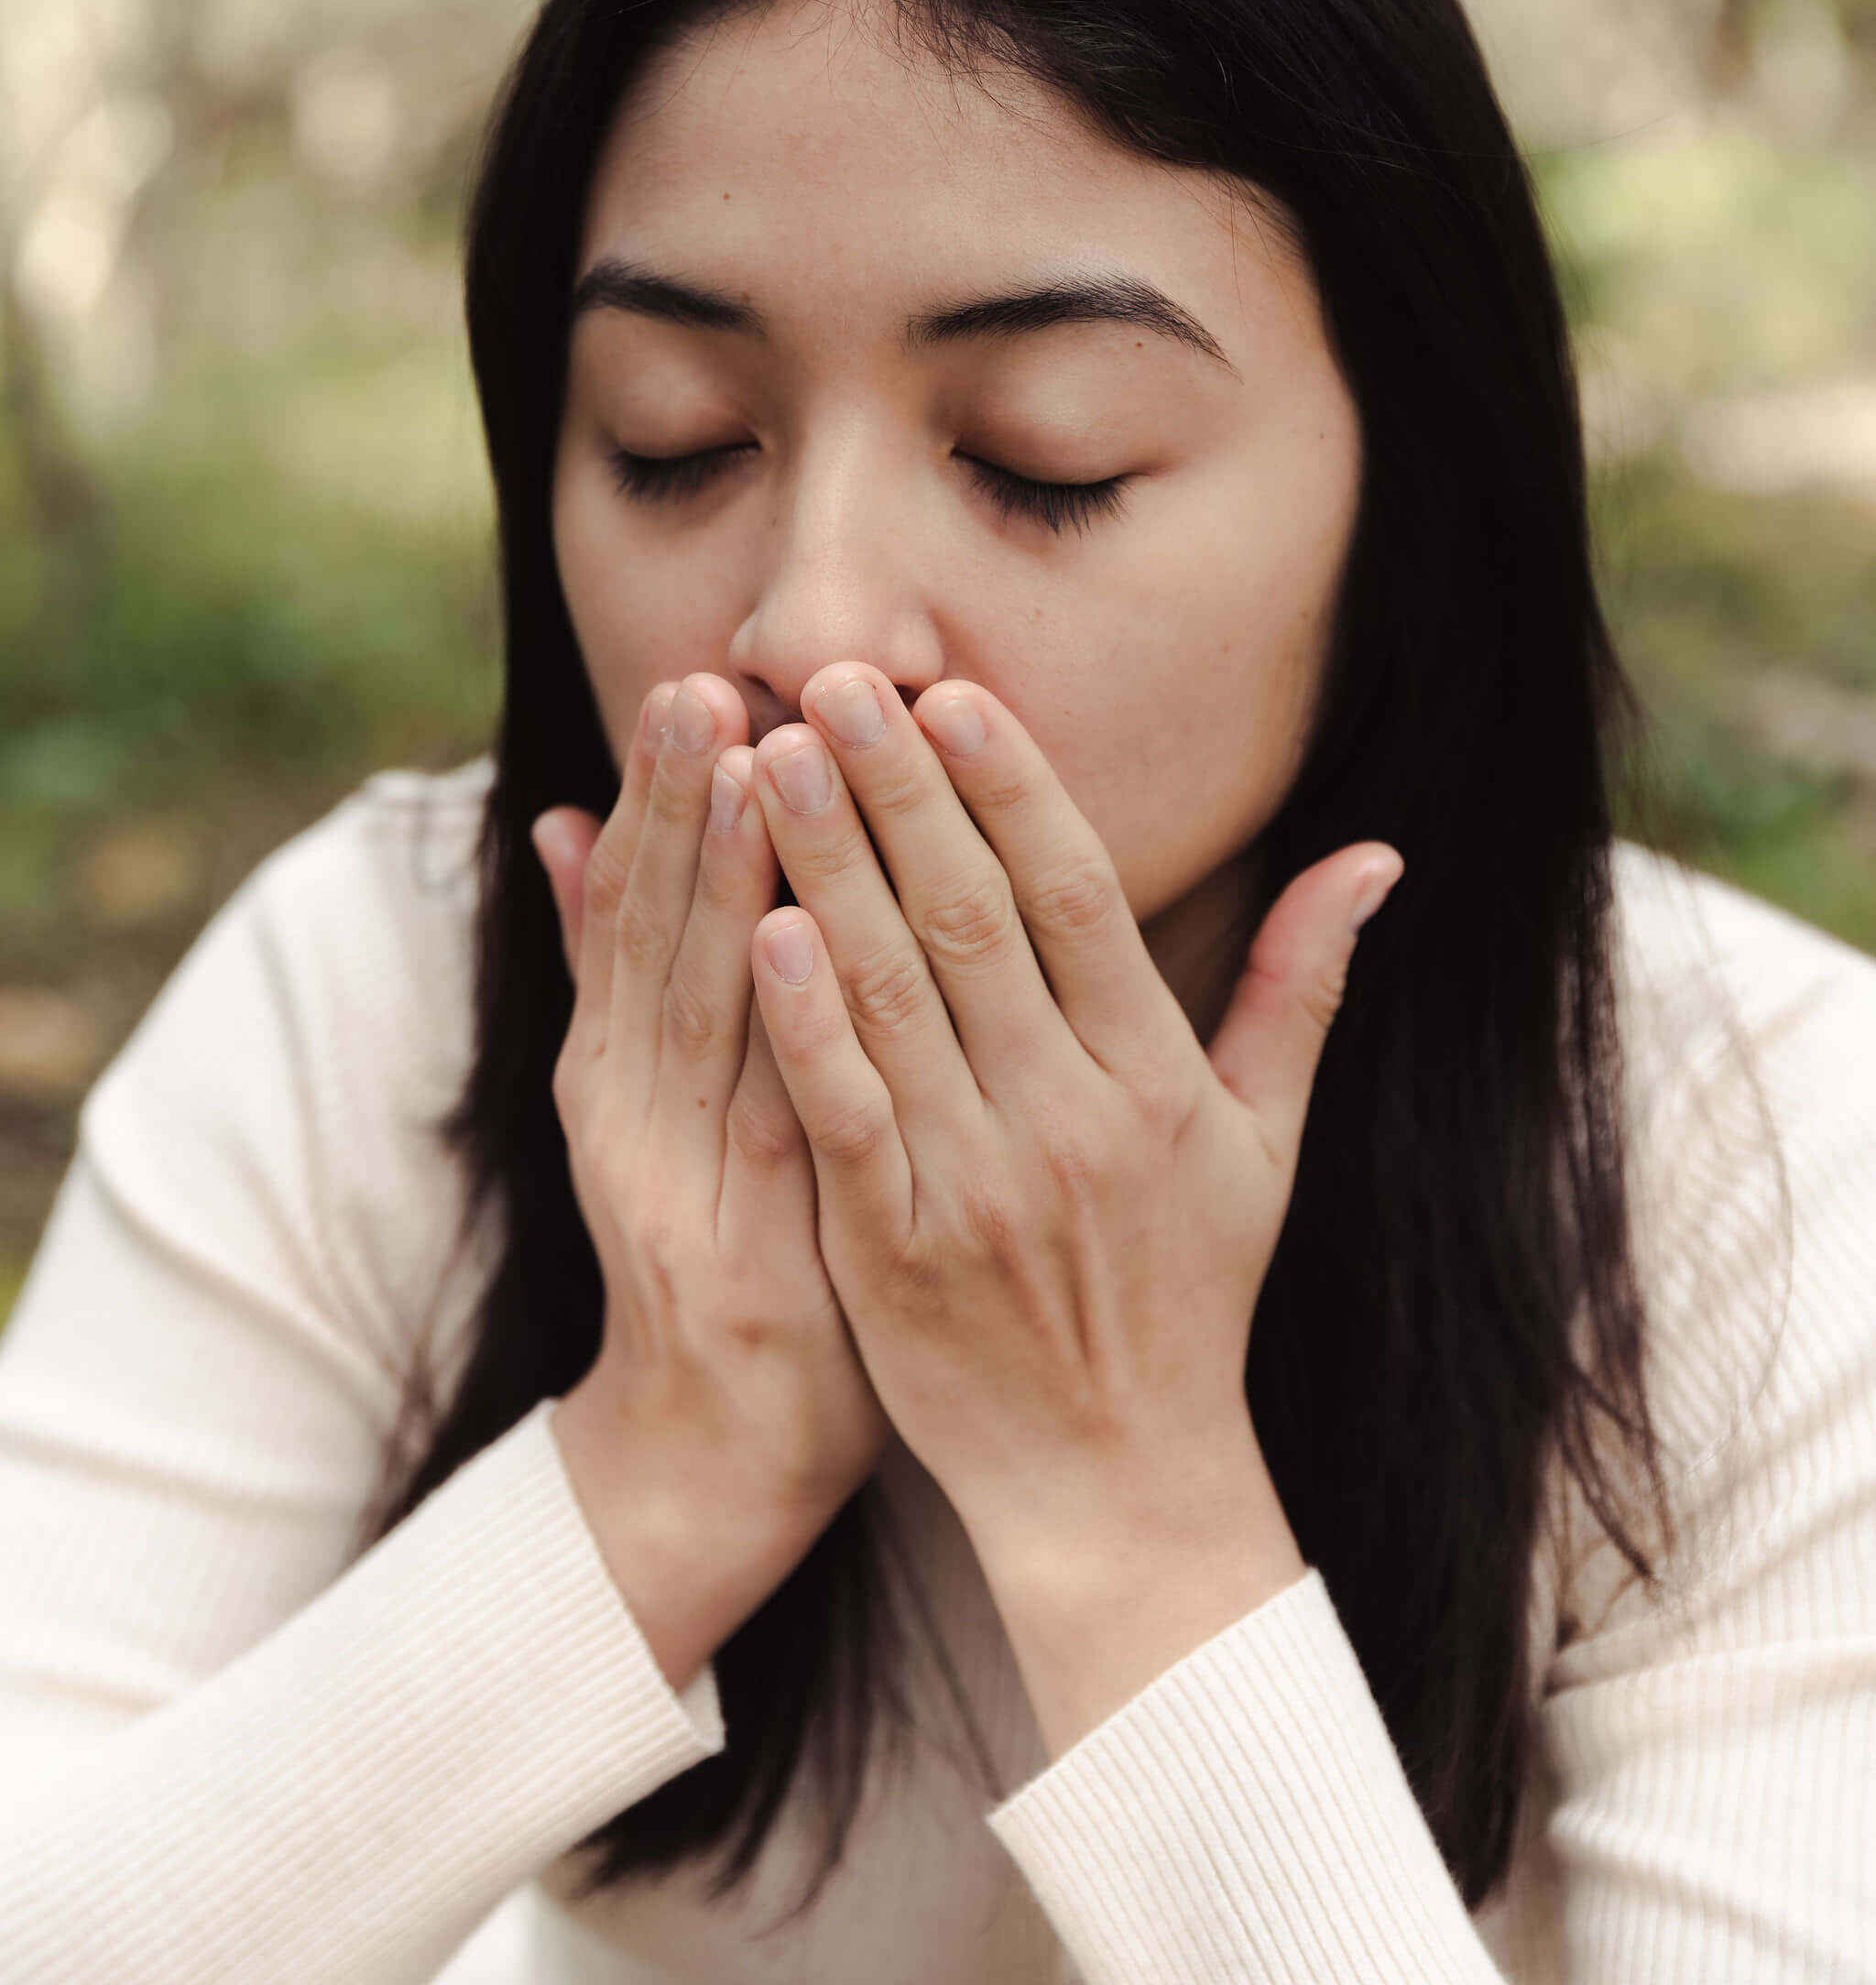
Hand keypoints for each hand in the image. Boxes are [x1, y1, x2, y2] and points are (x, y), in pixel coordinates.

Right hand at [536, 673, 888, 1685]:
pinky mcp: (746, 1260)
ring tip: (752, 763)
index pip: (632, 909)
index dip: (658, 797)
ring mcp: (679, 1190)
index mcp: (614, 1072)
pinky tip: (793, 940)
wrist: (707, 1461)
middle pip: (657, 940)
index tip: (691, 683)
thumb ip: (611, 967)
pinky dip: (774, 1027)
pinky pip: (768, 1121)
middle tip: (711, 684)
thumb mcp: (647, 1104)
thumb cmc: (713, 1250)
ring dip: (720, 882)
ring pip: (704, 1009)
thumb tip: (564, 817)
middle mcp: (628, 1116)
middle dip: (682, 806)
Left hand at [745, 666, 1400, 1583]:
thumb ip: (1299, 988)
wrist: (1117, 1489)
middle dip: (898, 790)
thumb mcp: (1268, 1144)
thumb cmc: (1190, 1296)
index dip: (1013, 787)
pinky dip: (803, 1022)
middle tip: (831, 677)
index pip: (1079, 898)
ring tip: (770, 757)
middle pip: (971, 921)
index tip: (953, 693)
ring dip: (826, 867)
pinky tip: (756, 927)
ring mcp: (975, 1185)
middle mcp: (1070, 1117)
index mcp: (1156, 1080)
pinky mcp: (891, 1250)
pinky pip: (843, 1115)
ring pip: (892, 996)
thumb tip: (1374, 856)